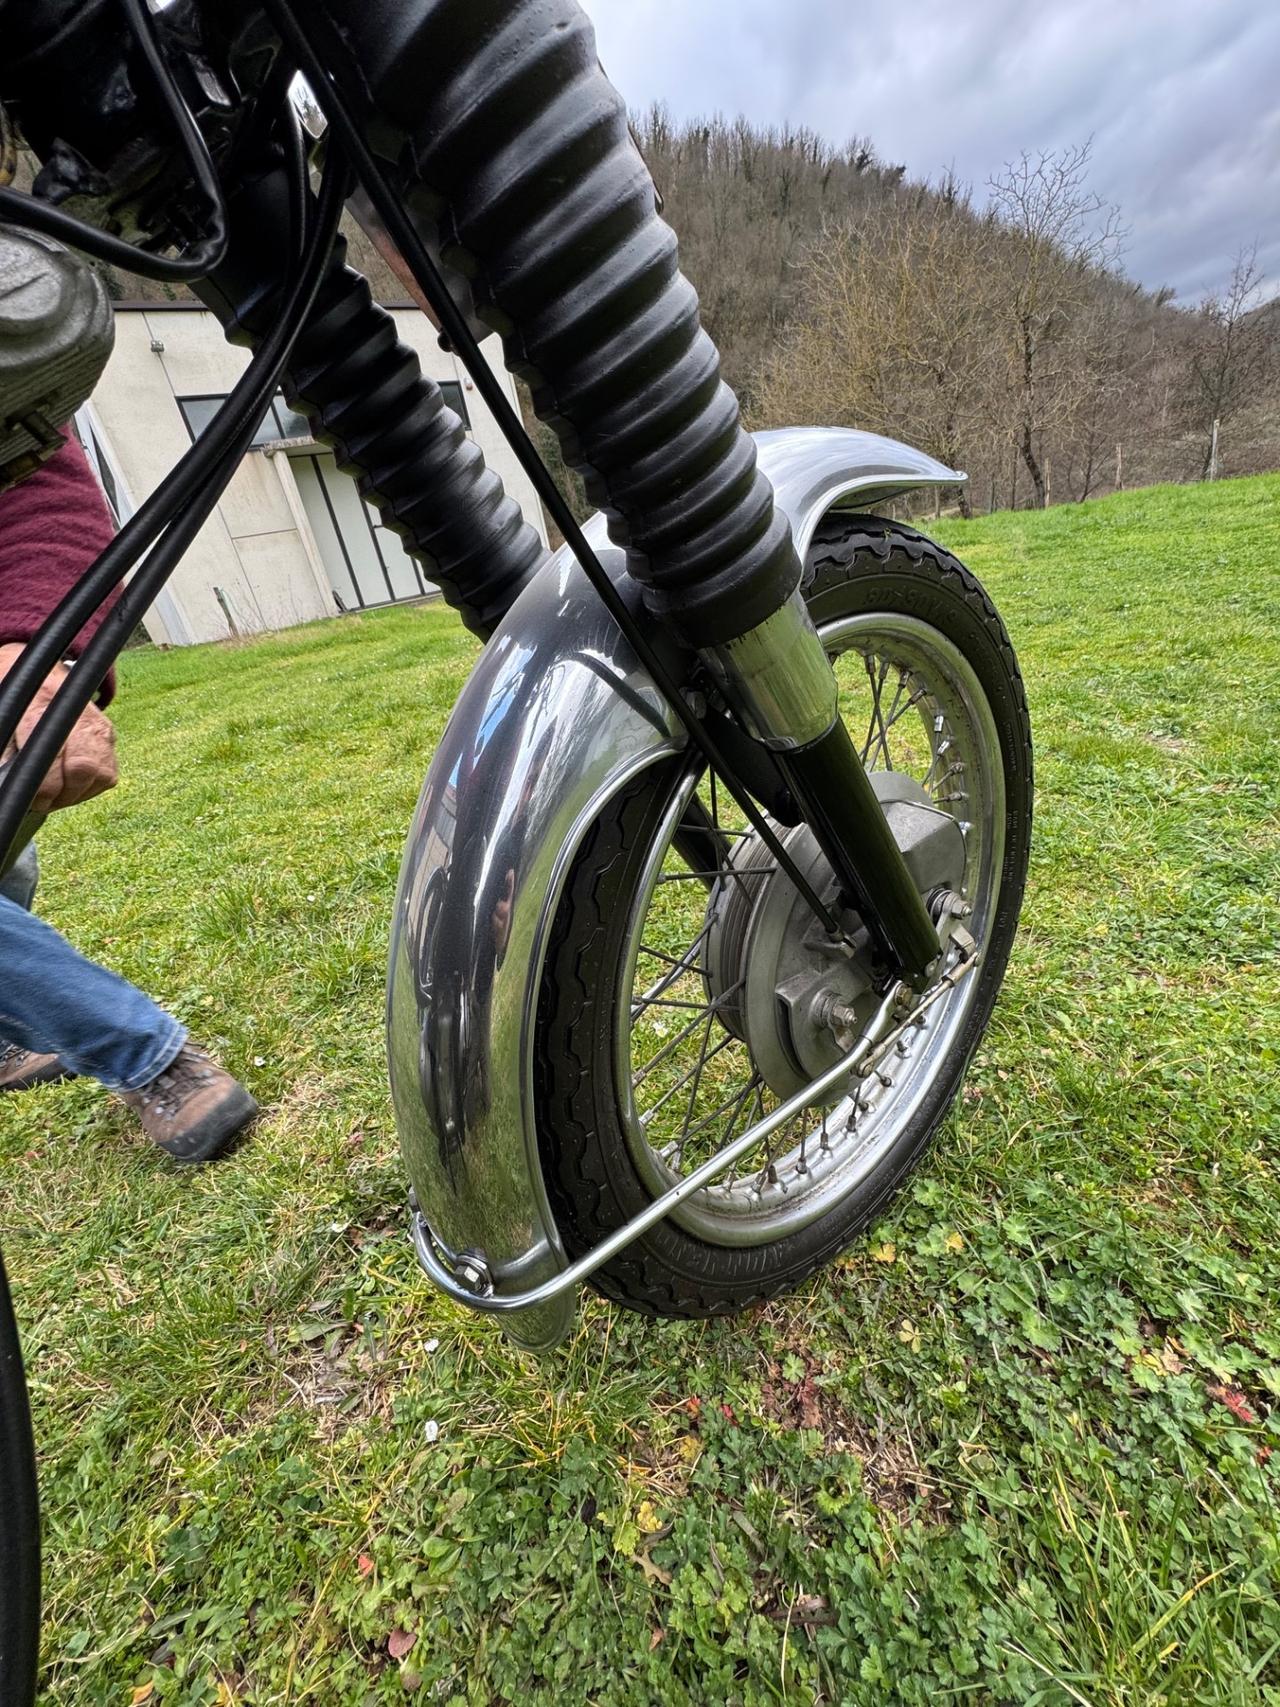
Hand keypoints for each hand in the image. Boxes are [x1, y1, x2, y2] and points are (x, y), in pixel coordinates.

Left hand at [0, 642, 117, 810]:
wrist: (40, 676)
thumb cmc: (18, 705)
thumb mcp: (6, 720)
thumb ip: (8, 753)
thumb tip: (12, 781)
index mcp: (42, 705)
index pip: (53, 754)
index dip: (45, 785)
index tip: (34, 797)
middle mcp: (78, 713)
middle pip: (84, 768)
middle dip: (63, 794)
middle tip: (44, 799)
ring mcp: (100, 725)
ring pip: (100, 776)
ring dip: (77, 793)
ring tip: (57, 791)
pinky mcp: (111, 737)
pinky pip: (108, 777)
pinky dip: (89, 787)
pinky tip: (71, 782)